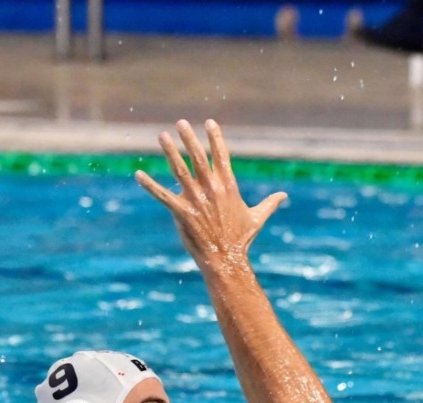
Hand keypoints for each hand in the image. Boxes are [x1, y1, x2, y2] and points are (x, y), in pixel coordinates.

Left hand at [135, 119, 286, 270]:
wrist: (227, 260)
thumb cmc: (242, 240)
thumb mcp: (258, 218)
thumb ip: (270, 203)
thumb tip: (283, 195)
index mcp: (228, 186)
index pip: (221, 155)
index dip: (215, 137)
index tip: (209, 122)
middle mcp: (212, 189)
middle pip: (198, 157)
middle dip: (189, 138)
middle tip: (180, 122)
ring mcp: (196, 200)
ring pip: (180, 170)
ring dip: (170, 152)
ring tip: (161, 136)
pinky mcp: (182, 213)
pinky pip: (162, 196)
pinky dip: (149, 185)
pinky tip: (138, 174)